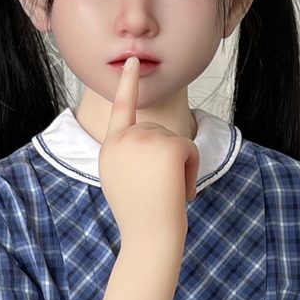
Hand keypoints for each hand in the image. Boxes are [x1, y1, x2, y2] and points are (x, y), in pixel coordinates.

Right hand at [98, 56, 198, 246]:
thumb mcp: (120, 180)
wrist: (148, 237)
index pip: (120, 108)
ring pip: (173, 139)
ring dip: (177, 165)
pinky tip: (178, 190)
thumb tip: (143, 138)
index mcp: (110, 147)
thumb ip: (127, 154)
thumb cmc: (139, 217)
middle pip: (156, 130)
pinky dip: (190, 170)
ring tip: (164, 191)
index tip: (131, 61)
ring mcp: (145, 140)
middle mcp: (123, 139)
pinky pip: (188, 148)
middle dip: (164, 157)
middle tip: (156, 189)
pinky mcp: (169, 146)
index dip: (127, 83)